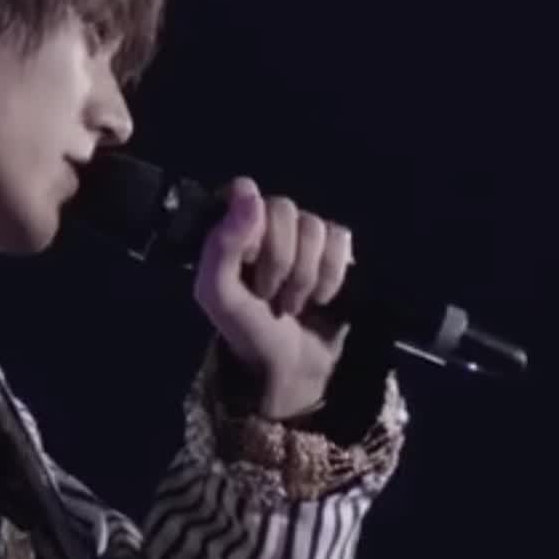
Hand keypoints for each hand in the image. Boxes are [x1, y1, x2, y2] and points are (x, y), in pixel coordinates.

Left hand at [193, 178, 353, 418]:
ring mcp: (303, 236)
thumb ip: (222, 244)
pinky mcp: (335, 251)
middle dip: (278, 260)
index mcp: (232, 228)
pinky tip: (319, 297)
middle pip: (283, 208)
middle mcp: (267, 224)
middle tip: (268, 293)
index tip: (247, 260)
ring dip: (304, 274)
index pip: (244, 191)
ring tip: (291, 303)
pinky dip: (331, 274)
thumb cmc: (246, 329)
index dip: (250, 225)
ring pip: (314, 225)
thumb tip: (249, 190)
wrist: (291, 367)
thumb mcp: (217, 293)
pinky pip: (341, 238)